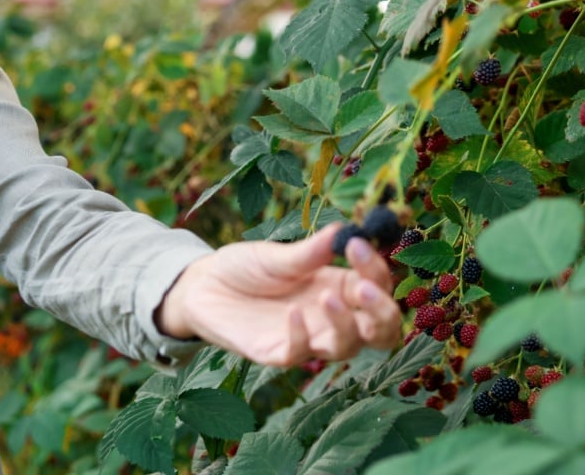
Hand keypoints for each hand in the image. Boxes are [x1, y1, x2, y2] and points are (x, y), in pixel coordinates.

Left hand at [156, 223, 402, 366]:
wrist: (202, 285)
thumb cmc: (246, 268)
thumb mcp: (277, 255)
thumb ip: (310, 251)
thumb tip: (345, 230)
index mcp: (338, 287)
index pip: (376, 286)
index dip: (376, 269)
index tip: (357, 245)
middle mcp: (330, 317)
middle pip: (380, 330)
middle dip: (382, 313)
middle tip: (366, 289)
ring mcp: (308, 338)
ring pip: (347, 348)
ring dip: (345, 325)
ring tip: (326, 296)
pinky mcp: (278, 353)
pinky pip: (300, 355)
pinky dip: (301, 336)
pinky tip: (292, 313)